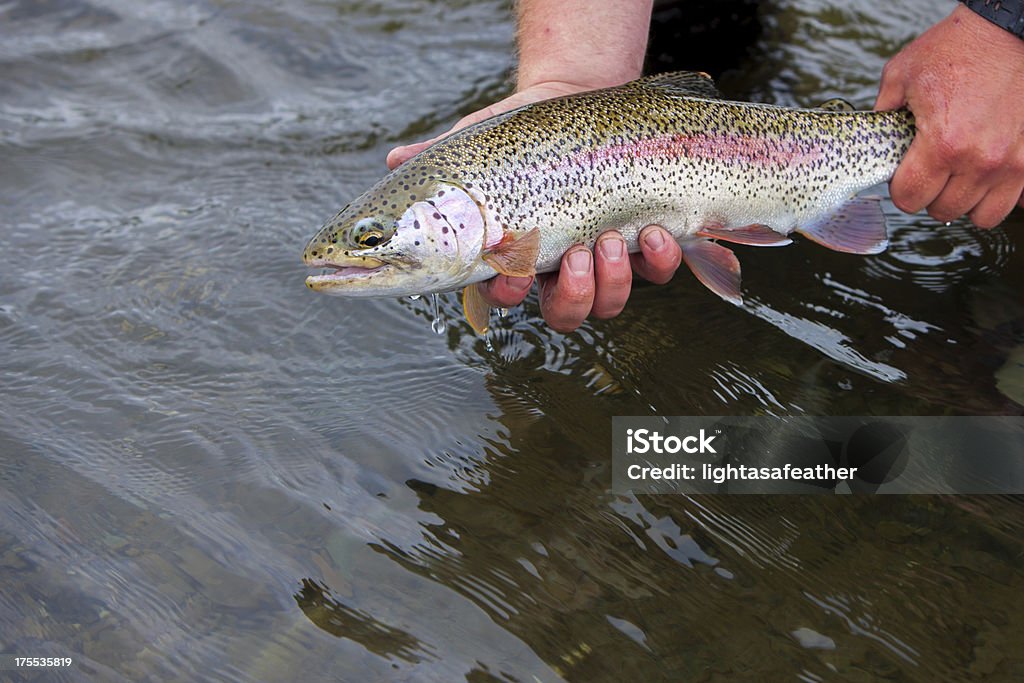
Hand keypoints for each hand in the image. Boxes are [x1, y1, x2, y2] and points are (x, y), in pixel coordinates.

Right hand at [386, 81, 683, 332]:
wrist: (578, 99)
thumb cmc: (519, 134)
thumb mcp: (477, 145)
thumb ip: (438, 161)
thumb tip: (393, 162)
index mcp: (517, 255)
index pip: (507, 294)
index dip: (510, 292)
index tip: (511, 267)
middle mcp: (560, 267)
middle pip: (566, 314)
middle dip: (573, 295)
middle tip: (576, 253)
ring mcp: (605, 258)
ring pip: (609, 302)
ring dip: (612, 280)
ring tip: (611, 238)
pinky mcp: (645, 241)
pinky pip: (657, 273)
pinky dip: (658, 260)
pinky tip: (656, 231)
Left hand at [876, 5, 1023, 227]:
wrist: (1009, 31)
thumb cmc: (958, 48)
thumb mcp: (901, 75)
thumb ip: (881, 112)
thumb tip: (872, 135)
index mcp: (942, 145)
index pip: (910, 199)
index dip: (901, 188)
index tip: (904, 174)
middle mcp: (980, 160)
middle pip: (943, 210)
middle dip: (931, 194)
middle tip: (930, 170)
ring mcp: (1011, 163)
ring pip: (981, 215)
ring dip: (965, 200)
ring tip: (958, 175)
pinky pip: (1013, 201)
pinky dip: (997, 194)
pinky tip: (986, 174)